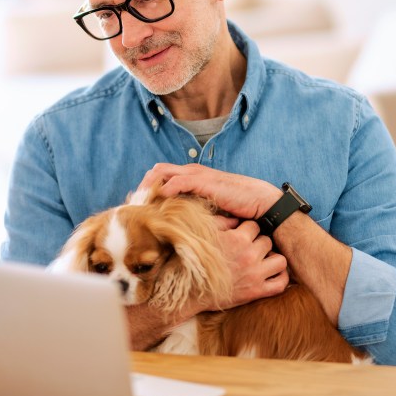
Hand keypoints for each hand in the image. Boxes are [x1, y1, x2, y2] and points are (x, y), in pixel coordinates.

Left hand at [139, 163, 280, 219]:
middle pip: (156, 171)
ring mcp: (197, 174)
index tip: (137, 206)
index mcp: (191, 176)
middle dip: (143, 186)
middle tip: (134, 205)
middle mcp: (191, 171)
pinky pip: (177, 181)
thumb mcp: (208, 208)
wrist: (261, 201)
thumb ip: (192, 210)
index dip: (147, 188)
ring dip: (148, 188)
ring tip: (140, 205)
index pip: (160, 175)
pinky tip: (158, 203)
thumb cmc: (238, 207)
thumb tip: (173, 224)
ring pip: (161, 173)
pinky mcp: (204, 181)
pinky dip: (164, 190)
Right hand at [193, 217, 288, 311]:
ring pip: (280, 260)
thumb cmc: (194, 260)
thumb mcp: (203, 235)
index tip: (241, 235)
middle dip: (258, 243)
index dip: (247, 229)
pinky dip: (280, 277)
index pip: (254, 226)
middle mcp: (249, 256)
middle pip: (267, 241)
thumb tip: (236, 219)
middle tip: (249, 249)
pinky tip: (271, 273)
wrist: (189, 291)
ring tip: (262, 260)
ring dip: (272, 258)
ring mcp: (255, 275)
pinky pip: (281, 283)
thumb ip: (221, 222)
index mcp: (237, 239)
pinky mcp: (256, 292)